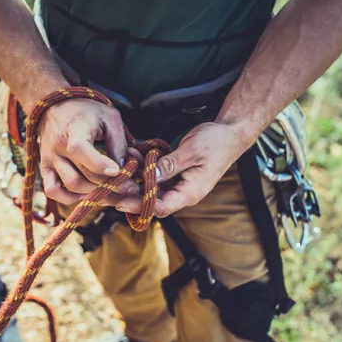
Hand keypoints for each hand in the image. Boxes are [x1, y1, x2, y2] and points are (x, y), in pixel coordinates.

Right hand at [39, 98, 139, 205]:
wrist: (56, 106)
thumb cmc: (87, 112)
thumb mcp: (110, 118)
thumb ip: (118, 143)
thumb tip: (124, 169)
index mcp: (74, 129)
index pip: (80, 149)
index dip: (99, 164)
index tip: (117, 171)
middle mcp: (57, 146)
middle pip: (80, 175)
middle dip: (107, 186)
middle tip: (129, 187)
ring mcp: (49, 159)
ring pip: (70, 186)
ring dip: (93, 193)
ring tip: (112, 191)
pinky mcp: (45, 168)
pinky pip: (53, 191)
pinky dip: (70, 198)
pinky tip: (86, 194)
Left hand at [115, 122, 245, 217]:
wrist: (230, 134)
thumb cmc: (215, 142)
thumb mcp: (191, 151)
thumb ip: (170, 165)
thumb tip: (149, 176)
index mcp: (191, 192)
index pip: (162, 207)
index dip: (140, 207)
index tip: (120, 203)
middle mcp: (184, 193)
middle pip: (154, 203)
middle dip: (132, 197)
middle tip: (111, 190)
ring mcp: (180, 185)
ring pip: (153, 191)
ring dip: (136, 183)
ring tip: (117, 174)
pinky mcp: (177, 176)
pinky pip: (158, 179)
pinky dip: (144, 173)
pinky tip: (132, 162)